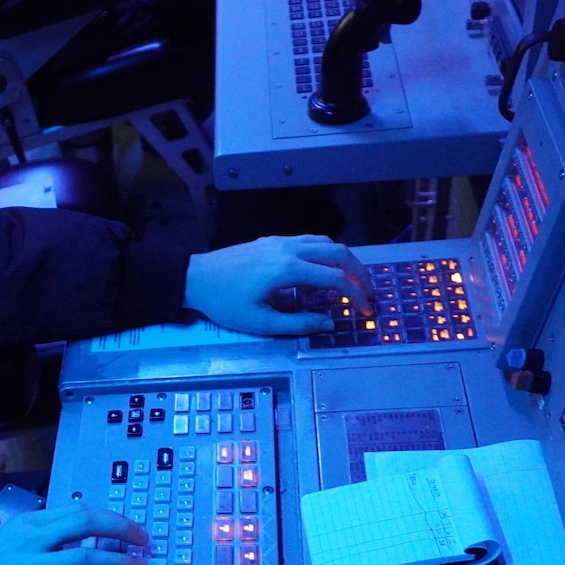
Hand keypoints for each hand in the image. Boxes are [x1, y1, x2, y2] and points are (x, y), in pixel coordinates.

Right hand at [0, 503, 148, 564]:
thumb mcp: (2, 542)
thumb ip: (34, 539)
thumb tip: (66, 543)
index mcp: (27, 523)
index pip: (77, 509)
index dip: (109, 517)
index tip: (128, 526)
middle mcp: (32, 538)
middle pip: (87, 523)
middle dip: (123, 530)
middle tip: (145, 541)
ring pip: (87, 558)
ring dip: (120, 563)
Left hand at [182, 234, 374, 335]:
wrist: (196, 278)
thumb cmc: (225, 302)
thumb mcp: (261, 322)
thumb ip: (298, 324)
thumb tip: (329, 324)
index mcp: (288, 269)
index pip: (336, 279)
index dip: (356, 295)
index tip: (366, 311)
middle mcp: (289, 248)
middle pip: (339, 253)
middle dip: (360, 273)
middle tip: (368, 294)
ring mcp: (281, 241)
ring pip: (326, 242)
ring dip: (344, 260)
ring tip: (350, 283)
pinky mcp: (273, 240)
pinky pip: (309, 241)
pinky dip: (325, 254)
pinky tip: (321, 273)